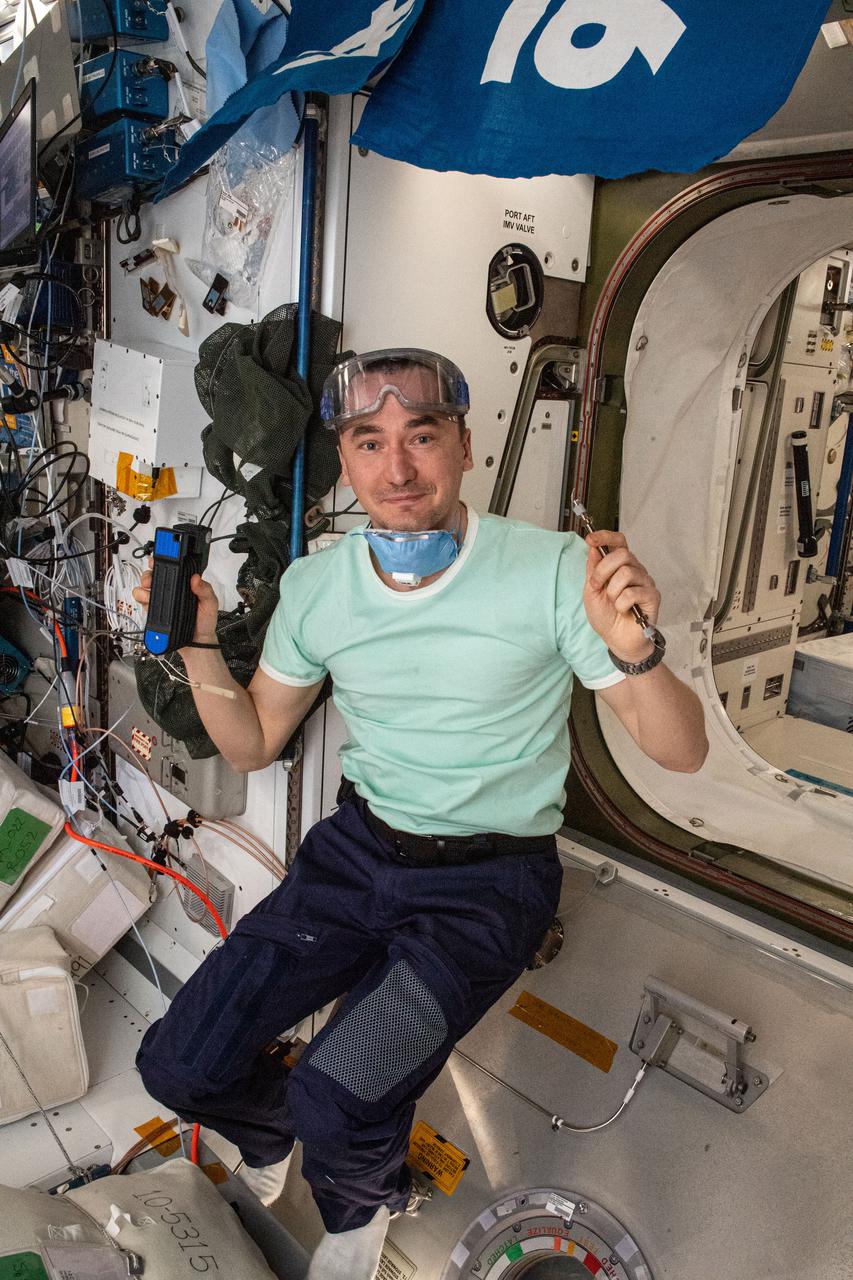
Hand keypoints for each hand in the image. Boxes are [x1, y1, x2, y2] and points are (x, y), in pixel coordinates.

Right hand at [132, 566, 220, 644]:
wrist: (197, 642)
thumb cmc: (205, 621)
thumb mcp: (210, 603)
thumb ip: (205, 590)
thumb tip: (196, 578)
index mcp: (183, 584)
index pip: (170, 569)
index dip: (160, 562)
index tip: (156, 562)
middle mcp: (170, 590)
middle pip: (151, 576)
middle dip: (147, 576)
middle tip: (150, 581)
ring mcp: (161, 601)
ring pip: (143, 589)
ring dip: (143, 590)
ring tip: (149, 596)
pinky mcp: (155, 612)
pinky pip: (142, 603)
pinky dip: (142, 602)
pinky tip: (149, 605)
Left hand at [582, 531, 660, 663]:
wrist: (616, 640)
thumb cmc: (606, 616)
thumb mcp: (591, 591)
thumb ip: (593, 569)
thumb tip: (593, 547)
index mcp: (620, 566)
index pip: (618, 542)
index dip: (606, 536)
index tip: (591, 538)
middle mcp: (635, 570)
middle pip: (622, 554)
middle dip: (603, 571)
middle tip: (597, 587)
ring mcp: (645, 582)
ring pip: (627, 573)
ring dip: (612, 591)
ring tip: (613, 603)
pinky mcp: (652, 596)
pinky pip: (633, 592)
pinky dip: (621, 604)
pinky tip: (623, 610)